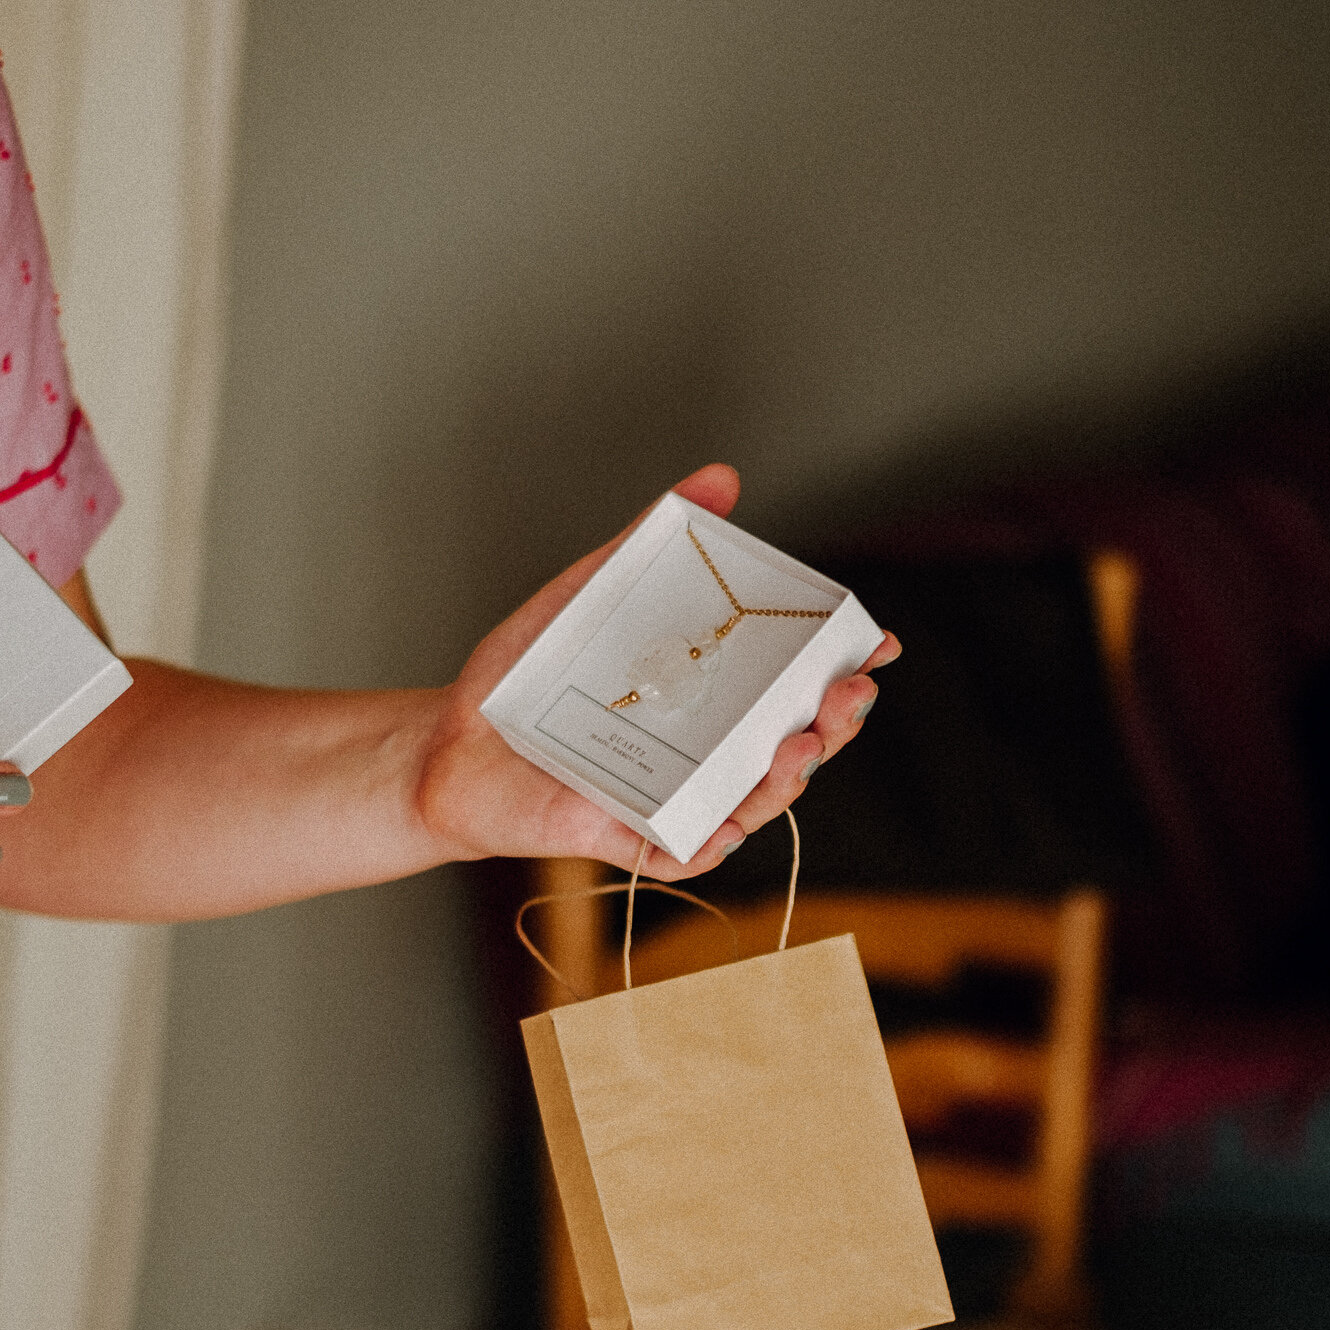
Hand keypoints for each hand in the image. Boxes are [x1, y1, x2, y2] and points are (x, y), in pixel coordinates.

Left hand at [419, 465, 897, 880]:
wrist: (451, 740)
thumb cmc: (528, 677)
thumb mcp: (595, 594)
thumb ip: (653, 541)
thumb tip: (718, 478)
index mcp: (715, 698)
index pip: (798, 685)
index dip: (847, 668)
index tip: (878, 642)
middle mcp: (709, 752)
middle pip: (796, 744)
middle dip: (836, 722)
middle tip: (851, 691)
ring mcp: (678, 800)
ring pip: (754, 801)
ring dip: (788, 778)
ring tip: (801, 743)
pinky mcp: (635, 841)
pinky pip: (686, 851)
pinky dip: (712, 839)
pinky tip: (732, 819)